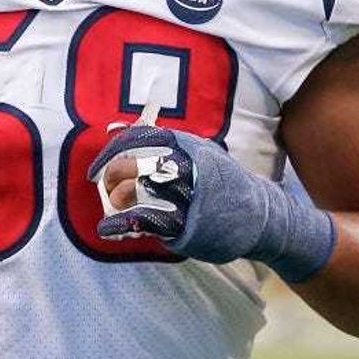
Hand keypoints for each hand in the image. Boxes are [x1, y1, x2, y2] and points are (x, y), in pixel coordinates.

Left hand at [88, 124, 335, 278]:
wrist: (261, 217)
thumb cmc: (222, 186)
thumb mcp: (199, 155)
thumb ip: (165, 145)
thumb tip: (120, 130)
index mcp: (189, 146)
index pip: (143, 136)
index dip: (114, 149)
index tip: (98, 167)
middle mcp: (188, 166)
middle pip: (137, 162)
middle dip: (113, 175)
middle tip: (103, 187)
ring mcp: (188, 195)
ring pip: (139, 189)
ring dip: (116, 199)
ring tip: (110, 208)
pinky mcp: (187, 223)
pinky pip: (146, 219)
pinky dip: (121, 224)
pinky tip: (107, 228)